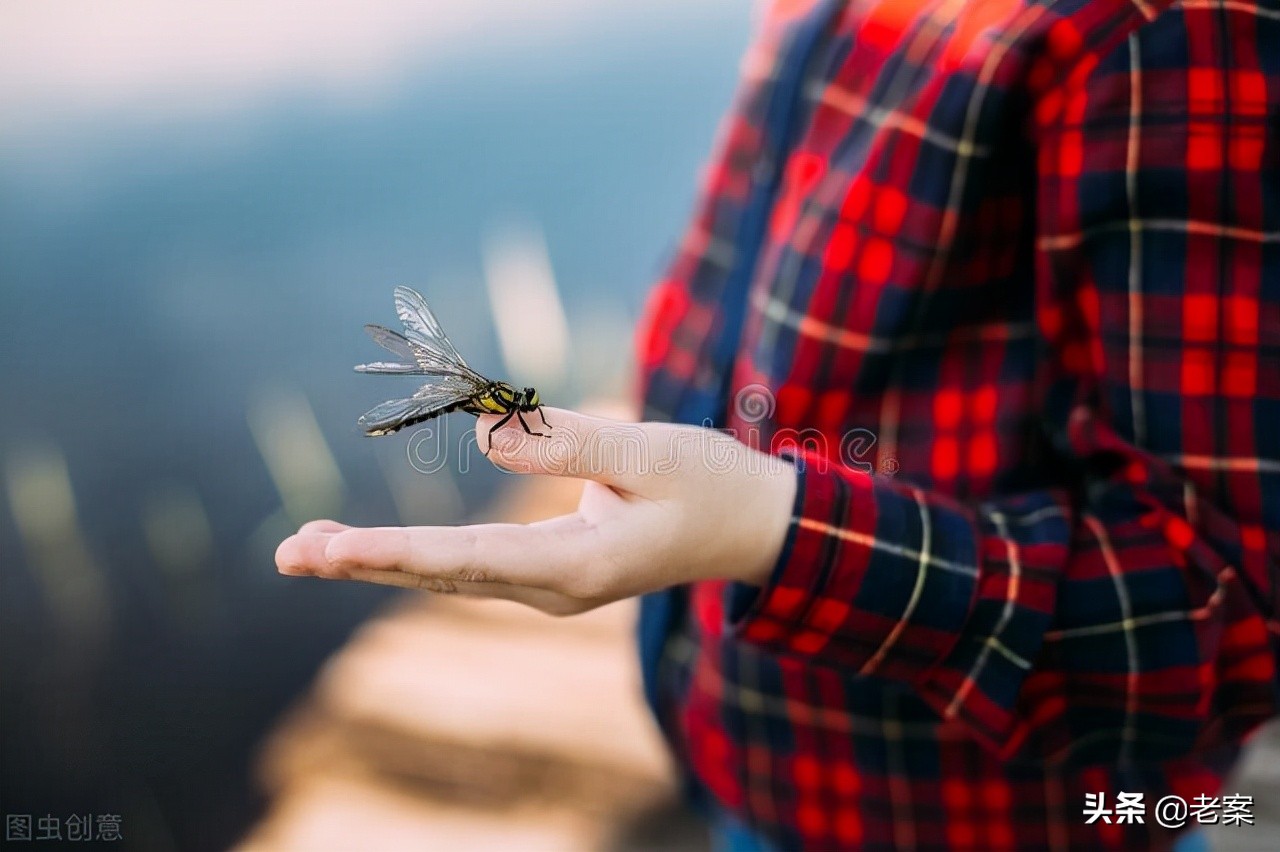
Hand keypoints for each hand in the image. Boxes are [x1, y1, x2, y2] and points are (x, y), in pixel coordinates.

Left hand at [275, 407, 796, 614]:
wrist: (753, 527)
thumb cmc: (711, 483)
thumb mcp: (650, 450)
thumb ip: (568, 441)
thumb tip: (484, 436)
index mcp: (577, 566)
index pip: (463, 558)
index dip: (390, 551)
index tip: (325, 550)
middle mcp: (554, 589)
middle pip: (441, 575)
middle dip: (363, 562)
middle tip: (287, 552)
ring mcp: (552, 587)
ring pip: (450, 574)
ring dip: (380, 560)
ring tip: (307, 547)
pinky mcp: (554, 571)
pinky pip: (472, 565)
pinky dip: (418, 554)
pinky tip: (376, 549)